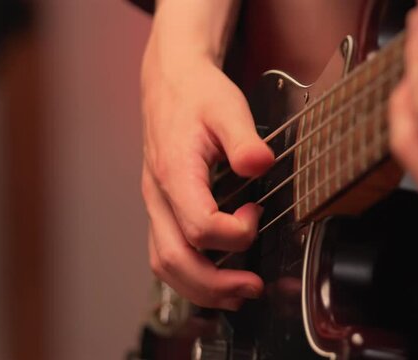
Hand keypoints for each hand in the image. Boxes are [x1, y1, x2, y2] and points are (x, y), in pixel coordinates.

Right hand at [141, 0, 273, 309]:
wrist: (170, 83)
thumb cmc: (197, 95)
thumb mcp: (227, 107)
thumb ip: (245, 139)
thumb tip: (261, 165)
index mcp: (174, 173)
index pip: (199, 226)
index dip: (235, 232)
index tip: (256, 211)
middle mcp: (158, 196)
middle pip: (176, 259)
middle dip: (216, 283)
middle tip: (252, 286)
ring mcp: (156, 205)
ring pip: (165, 264)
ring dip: (200, 288)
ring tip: (236, 295)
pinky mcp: (161, 208)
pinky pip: (166, 253)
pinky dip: (189, 275)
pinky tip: (215, 278)